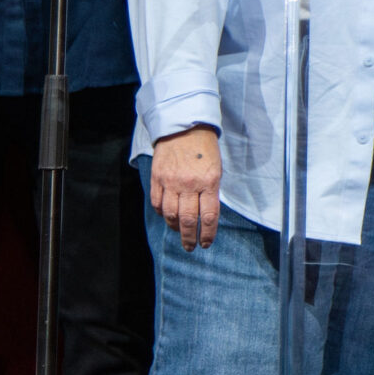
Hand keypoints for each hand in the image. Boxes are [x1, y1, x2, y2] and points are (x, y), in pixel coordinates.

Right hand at [150, 126, 222, 249]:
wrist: (184, 126)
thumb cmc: (205, 148)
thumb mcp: (216, 168)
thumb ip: (211, 191)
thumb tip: (206, 214)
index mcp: (209, 181)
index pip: (209, 215)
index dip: (207, 233)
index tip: (206, 244)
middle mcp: (190, 184)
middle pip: (188, 219)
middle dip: (190, 237)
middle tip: (191, 247)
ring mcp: (171, 182)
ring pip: (170, 214)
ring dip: (175, 228)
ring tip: (180, 233)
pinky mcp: (157, 178)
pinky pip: (157, 203)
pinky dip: (161, 213)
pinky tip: (166, 217)